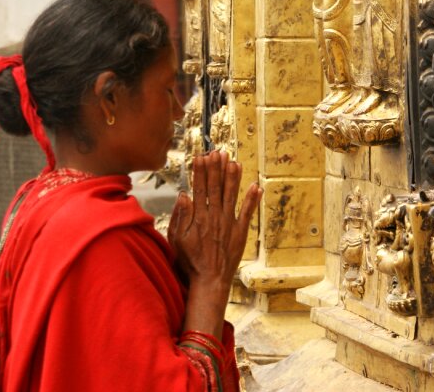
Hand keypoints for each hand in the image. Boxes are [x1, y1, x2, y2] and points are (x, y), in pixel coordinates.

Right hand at [168, 151, 260, 291]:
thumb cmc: (190, 261)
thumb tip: (184, 194)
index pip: (199, 188)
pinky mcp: (240, 232)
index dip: (200, 171)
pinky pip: (248, 212)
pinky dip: (252, 199)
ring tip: (235, 161)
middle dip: (217, 168)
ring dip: (233, 178)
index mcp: (198, 217)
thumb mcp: (176, 239)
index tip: (201, 157)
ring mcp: (229, 223)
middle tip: (218, 152)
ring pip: (231, 195)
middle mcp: (215, 217)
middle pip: (216, 187)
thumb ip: (180, 217)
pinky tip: (256, 186)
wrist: (210, 280)